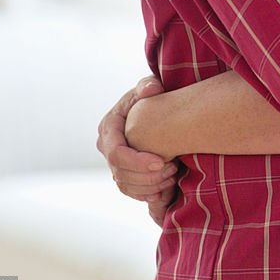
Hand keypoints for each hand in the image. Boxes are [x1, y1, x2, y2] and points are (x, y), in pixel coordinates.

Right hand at [96, 76, 179, 225]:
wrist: (151, 108)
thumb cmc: (150, 96)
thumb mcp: (148, 86)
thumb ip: (148, 86)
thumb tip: (151, 89)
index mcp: (108, 128)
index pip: (116, 154)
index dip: (137, 162)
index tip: (162, 161)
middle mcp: (107, 148)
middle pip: (120, 174)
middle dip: (147, 176)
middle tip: (173, 170)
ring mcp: (114, 163)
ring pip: (126, 186)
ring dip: (150, 186)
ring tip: (173, 176)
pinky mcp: (124, 173)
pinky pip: (131, 191)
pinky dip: (148, 193)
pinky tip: (167, 187)